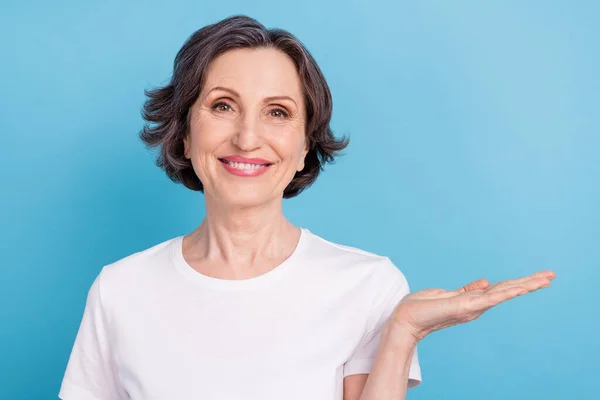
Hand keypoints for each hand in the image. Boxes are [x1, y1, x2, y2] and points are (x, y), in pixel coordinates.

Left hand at [390, 270, 555, 342]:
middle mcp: (477, 305)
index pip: (501, 289)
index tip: (538, 277)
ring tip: (546, 279)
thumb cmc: (422, 308)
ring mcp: (473, 307)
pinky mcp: (466, 307)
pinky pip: (491, 298)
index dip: (519, 283)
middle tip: (552, 275)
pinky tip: (522, 287)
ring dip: (526, 286)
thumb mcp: (447, 294)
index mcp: (473, 300)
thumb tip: (485, 281)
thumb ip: (468, 289)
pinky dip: (507, 292)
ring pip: (505, 293)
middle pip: (508, 291)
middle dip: (530, 283)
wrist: (405, 319)